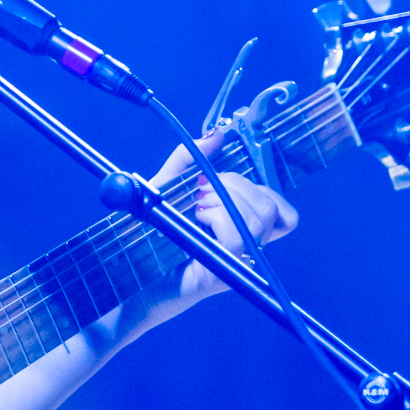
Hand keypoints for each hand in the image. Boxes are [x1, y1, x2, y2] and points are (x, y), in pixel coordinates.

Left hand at [144, 127, 300, 315]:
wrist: (126, 274)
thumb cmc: (148, 233)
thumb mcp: (165, 187)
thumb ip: (189, 159)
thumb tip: (217, 134)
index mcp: (241, 229)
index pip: (283, 211)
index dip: (261, 188)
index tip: (218, 179)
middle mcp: (246, 248)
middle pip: (272, 207)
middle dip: (234, 186)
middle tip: (200, 194)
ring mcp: (237, 263)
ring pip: (260, 217)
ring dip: (223, 200)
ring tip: (196, 210)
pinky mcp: (222, 274)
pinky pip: (237, 237)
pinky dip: (217, 218)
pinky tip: (196, 222)